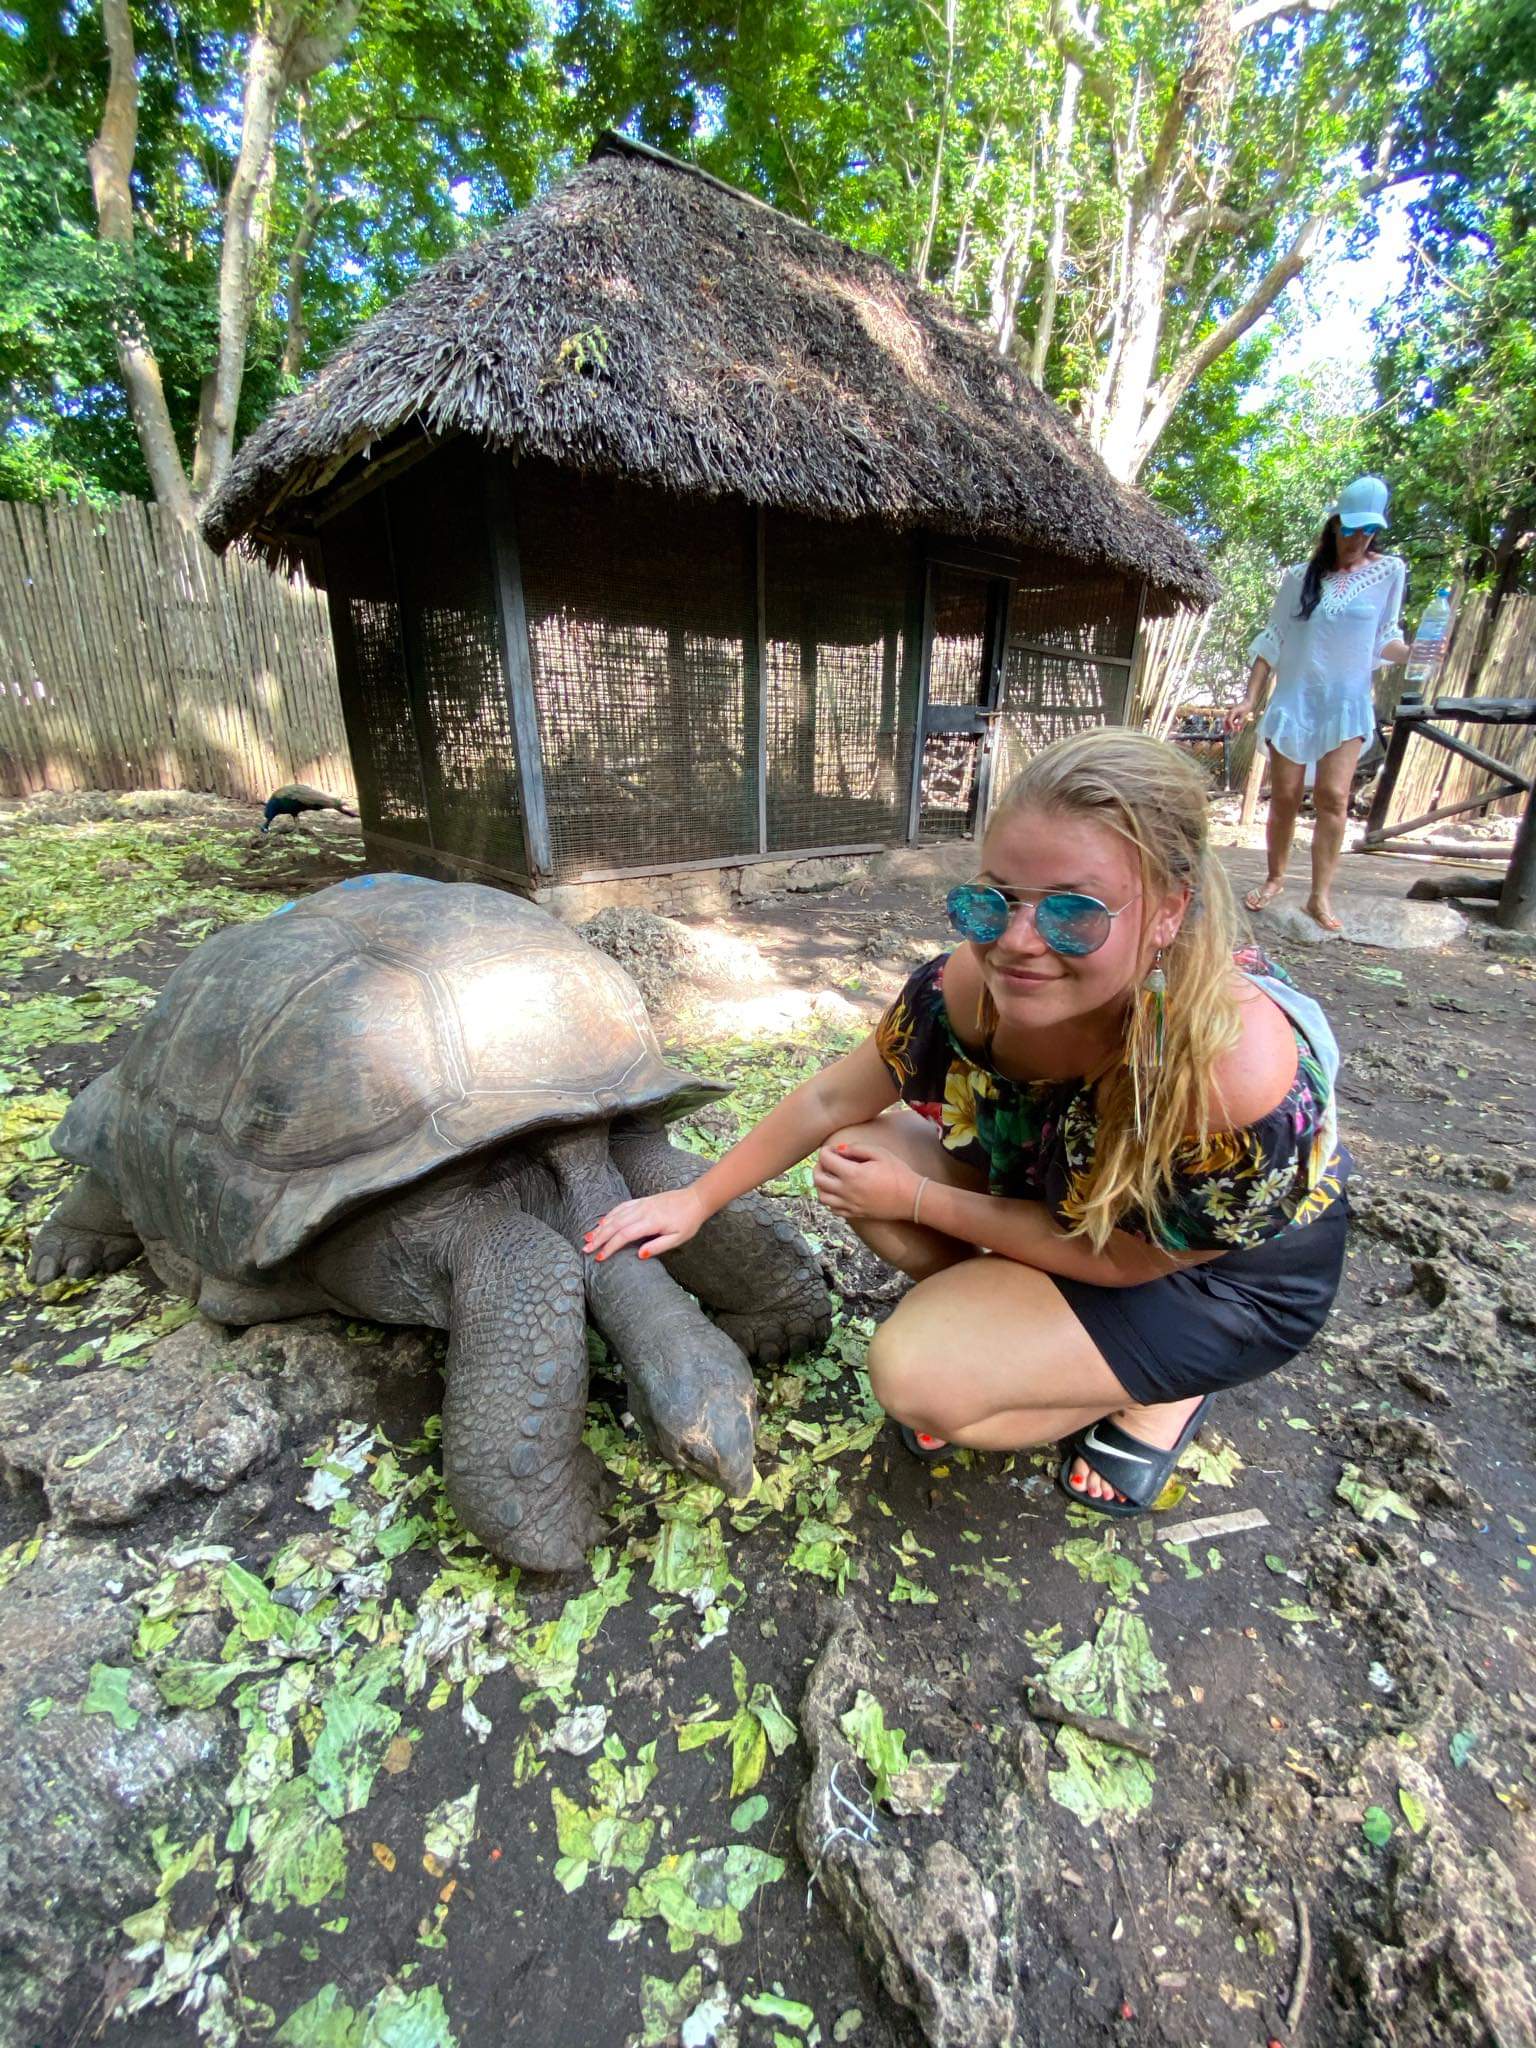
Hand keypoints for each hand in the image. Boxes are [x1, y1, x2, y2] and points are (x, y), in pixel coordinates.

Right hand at [584, 1185, 707, 1261]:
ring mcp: (641, 1204)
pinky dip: (609, 1215)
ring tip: (588, 1237)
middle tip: (586, 1249)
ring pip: (615, 1215)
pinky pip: (621, 1207)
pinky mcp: (642, 1201)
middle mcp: (642, 1211)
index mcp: (650, 1222)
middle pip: (614, 1224)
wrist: (695, 1199)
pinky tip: (602, 1222)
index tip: (600, 1257)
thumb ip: (658, 1246)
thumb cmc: (688, 1221)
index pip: (624, 1235)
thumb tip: (639, 1255)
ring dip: (600, 1227)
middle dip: (598, 1237)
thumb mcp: (678, 1238)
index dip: (610, 1247)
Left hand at [812, 1141, 920, 1223]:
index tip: (833, 1149)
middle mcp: (846, 1191)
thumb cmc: (898, 1173)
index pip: (825, 1160)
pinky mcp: (854, 1214)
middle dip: (819, 1166)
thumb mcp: (880, 1153)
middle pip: (818, 1179)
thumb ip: (856, 1148)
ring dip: (822, 1185)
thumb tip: (840, 1149)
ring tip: (831, 1177)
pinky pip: (832, 1209)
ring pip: (822, 1197)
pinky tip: (839, 1192)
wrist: (911, 1198)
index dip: (826, 1151)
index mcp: (852, 1174)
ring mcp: (849, 1205)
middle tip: (828, 1161)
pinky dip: (830, 1200)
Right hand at [1223, 703, 1254, 734]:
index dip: (1231, 726)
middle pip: (1225, 721)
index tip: (1234, 730)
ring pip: (1226, 721)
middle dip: (1225, 727)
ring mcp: (1231, 713)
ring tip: (1227, 733)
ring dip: (1227, 727)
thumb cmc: (1246, 708)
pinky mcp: (1233, 715)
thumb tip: (1237, 728)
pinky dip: (1230, 725)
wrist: (1247, 702)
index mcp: (1232, 712)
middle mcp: (1230, 713)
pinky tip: (1232, 729)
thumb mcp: (1244, 715)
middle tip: (1226, 733)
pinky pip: (1230, 720)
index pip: (1229, 720)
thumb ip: (1240, 722)